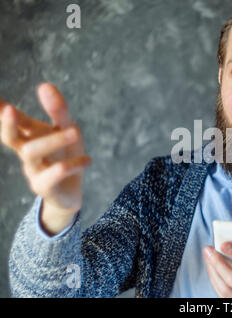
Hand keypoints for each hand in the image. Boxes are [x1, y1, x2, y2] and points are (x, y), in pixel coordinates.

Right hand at [0, 83, 90, 232]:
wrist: (71, 193)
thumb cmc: (66, 156)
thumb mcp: (67, 131)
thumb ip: (58, 111)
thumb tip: (44, 84)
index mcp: (30, 137)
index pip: (12, 122)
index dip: (1, 111)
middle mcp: (27, 154)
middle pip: (10, 138)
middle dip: (8, 124)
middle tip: (11, 110)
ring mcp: (33, 171)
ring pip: (31, 153)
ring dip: (53, 140)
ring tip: (76, 131)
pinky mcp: (45, 188)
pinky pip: (54, 174)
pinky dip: (72, 164)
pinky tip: (88, 160)